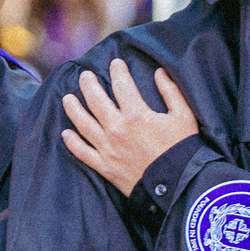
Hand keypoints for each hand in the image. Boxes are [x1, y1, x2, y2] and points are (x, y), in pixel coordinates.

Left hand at [60, 60, 197, 193]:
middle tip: (85, 76)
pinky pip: (82, 152)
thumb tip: (160, 72)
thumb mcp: (184, 116)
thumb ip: (171, 91)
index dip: (117, 71)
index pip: (121, 85)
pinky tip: (66, 133)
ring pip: (83, 123)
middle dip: (88, 84)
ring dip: (73, 108)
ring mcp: (108, 148)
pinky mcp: (105, 166)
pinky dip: (72, 142)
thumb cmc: (182, 150)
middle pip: (95, 100)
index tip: (115, 63)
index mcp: (136, 114)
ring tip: (67, 98)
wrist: (177, 187)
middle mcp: (117, 129)